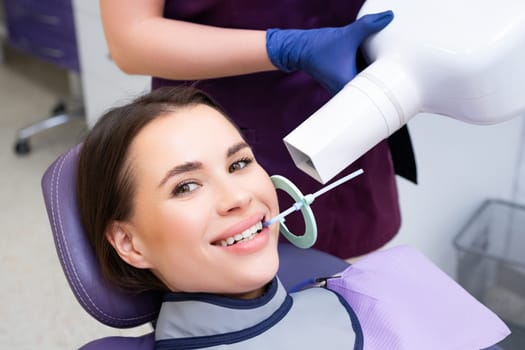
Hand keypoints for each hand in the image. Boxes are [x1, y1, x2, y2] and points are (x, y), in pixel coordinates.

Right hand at [266, 11, 393, 93]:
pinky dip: (370, 72)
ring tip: (394, 68)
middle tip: (404, 73)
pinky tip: (378, 63)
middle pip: (375, 90)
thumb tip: (389, 16)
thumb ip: (369, 25)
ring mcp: (347, 87)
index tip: (404, 84)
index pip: (377, 93)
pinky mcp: (346, 80)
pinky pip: (363, 78)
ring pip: (369, 84)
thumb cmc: (319, 48)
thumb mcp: (347, 34)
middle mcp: (348, 91)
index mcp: (350, 87)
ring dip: (378, 76)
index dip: (392, 87)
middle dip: (388, 80)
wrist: (300, 49)